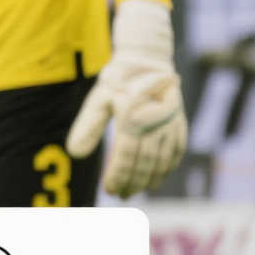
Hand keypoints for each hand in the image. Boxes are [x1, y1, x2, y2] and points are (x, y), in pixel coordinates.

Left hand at [67, 0, 187, 197]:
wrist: (147, 58)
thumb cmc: (118, 79)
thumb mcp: (98, 98)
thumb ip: (88, 126)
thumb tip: (74, 153)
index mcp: (133, 118)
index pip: (126, 156)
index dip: (118, 176)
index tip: (109, 190)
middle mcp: (155, 124)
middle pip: (144, 162)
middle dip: (132, 182)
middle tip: (121, 195)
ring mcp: (170, 124)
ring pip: (162, 160)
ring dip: (150, 179)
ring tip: (137, 191)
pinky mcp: (179, 122)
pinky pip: (176, 151)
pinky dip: (168, 168)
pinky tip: (158, 179)